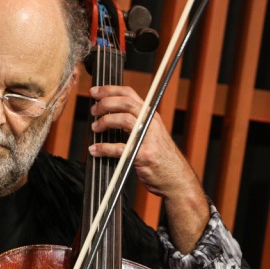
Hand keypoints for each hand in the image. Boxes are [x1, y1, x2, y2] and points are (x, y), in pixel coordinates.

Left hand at [88, 85, 209, 251]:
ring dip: (105, 122)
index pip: (129, 94)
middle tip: (93, 111)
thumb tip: (109, 113)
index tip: (95, 91)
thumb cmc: (160, 156)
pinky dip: (104, 148)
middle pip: (125, 103)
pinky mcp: (144, 156)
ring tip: (95, 128)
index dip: (109, 90)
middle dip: (105, 103)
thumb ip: (135, 121)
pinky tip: (95, 150)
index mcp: (150, 115)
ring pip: (124, 120)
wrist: (176, 178)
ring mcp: (148, 139)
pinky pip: (120, 148)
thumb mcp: (150, 133)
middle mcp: (150, 123)